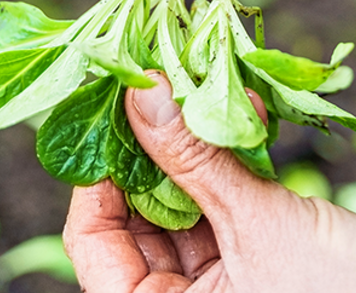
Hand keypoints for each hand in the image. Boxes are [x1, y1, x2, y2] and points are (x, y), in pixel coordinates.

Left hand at [64, 72, 355, 292]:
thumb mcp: (262, 226)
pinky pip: (220, 196)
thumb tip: (142, 91)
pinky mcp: (247, 250)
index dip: (96, 176)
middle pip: (135, 212)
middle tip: (158, 82)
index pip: (93, 242)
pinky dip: (228, 155)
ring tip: (204, 84)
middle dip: (151, 146)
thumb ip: (197, 160)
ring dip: (193, 141)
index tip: (113, 112)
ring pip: (178, 197)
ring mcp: (213, 276)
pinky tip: (243, 109)